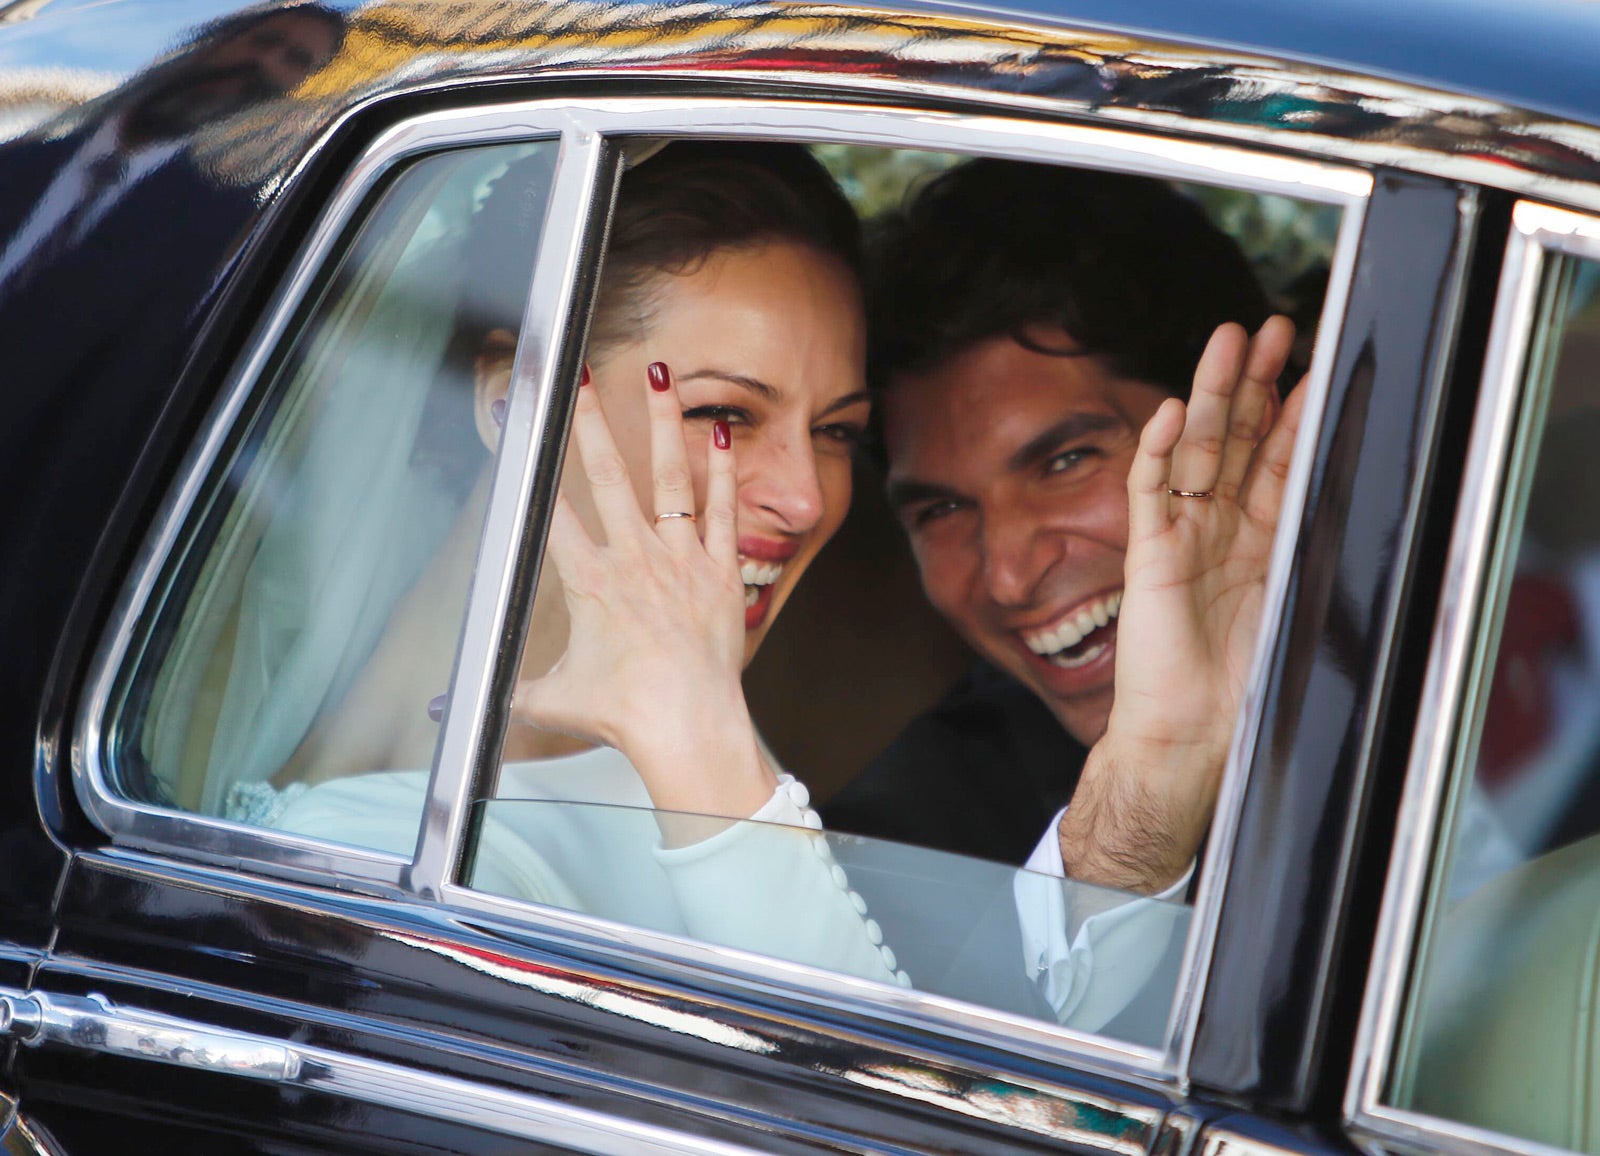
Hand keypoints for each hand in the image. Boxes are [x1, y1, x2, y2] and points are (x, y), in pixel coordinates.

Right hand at [513, 363, 775, 819]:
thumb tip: (441, 711)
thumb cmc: (623, 714)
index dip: (530, 463)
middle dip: (591, 420)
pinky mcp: (718, 571)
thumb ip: (504, 691)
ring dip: (663, 423)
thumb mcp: (553, 699)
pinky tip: (718, 432)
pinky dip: (720, 470)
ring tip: (661, 376)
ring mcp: (678, 560)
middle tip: (582, 375)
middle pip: (607, 476)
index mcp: (588, 582)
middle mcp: (633, 559)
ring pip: (669, 477)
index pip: (551, 510)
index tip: (516, 420)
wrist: (687, 724)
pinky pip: (719, 510)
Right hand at [1060, 317, 1306, 891]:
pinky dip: (1159, 451)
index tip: (1311, 365)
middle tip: (1271, 328)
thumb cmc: (1242, 686)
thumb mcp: (1294, 601)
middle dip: (1254, 382)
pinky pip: (1149, 492)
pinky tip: (1174, 412)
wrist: (1191, 733)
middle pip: (1236, 440)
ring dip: (1212, 395)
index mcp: (1259, 543)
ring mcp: (1180, 538)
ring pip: (1195, 450)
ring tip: (1227, 343)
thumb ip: (1306, 541)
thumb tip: (1346, 482)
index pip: (1276, 461)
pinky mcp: (1148, 555)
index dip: (1292, 413)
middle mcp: (1219, 531)